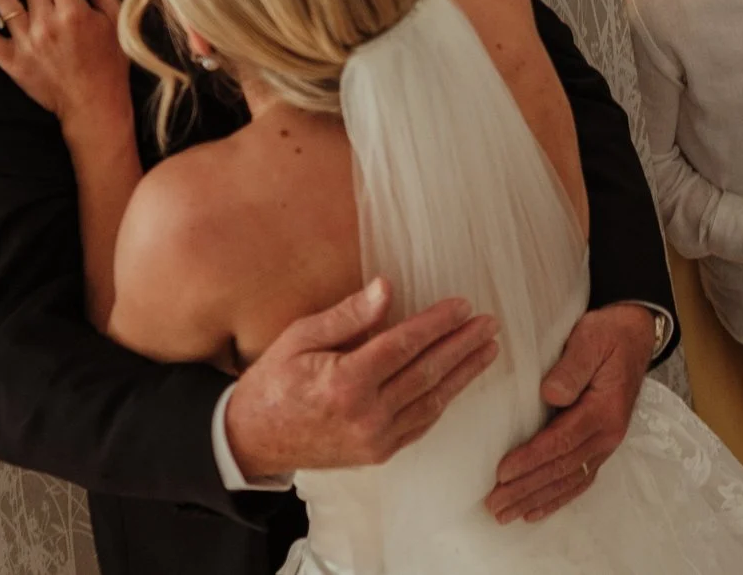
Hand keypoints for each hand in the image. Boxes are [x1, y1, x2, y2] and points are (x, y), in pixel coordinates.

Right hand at [222, 278, 501, 477]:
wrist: (254, 439)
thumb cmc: (274, 381)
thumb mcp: (300, 337)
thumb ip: (348, 316)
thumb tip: (387, 288)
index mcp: (345, 382)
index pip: (404, 345)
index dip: (437, 324)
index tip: (462, 305)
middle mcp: (366, 415)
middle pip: (427, 373)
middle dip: (462, 345)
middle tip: (489, 324)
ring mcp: (375, 439)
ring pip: (431, 400)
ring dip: (463, 373)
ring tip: (488, 349)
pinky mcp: (379, 453)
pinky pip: (421, 423)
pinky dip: (443, 399)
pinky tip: (458, 380)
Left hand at [487, 303, 653, 521]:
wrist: (635, 335)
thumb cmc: (609, 334)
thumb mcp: (591, 338)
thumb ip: (572, 366)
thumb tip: (550, 395)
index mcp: (603, 410)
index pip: (561, 442)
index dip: (531, 460)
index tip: (502, 473)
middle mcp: (608, 434)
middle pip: (562, 469)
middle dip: (526, 489)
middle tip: (495, 504)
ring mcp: (606, 443)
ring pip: (569, 480)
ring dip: (537, 499)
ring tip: (507, 514)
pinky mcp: (601, 445)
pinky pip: (580, 479)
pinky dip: (558, 498)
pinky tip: (536, 510)